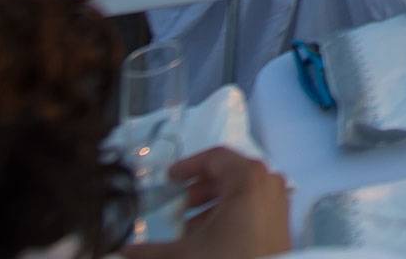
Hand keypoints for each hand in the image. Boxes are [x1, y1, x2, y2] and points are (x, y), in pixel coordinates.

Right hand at [144, 147, 289, 258]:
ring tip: (193, 227)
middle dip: (201, 188)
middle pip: (229, 172)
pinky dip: (232, 213)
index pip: (215, 156)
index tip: (170, 179)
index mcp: (248, 177)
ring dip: (214, 203)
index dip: (188, 166)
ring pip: (242, 190)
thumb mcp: (184, 254)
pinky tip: (213, 237)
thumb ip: (148, 251)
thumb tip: (123, 251)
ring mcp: (279, 201)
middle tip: (182, 204)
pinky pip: (254, 205)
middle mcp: (269, 182)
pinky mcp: (282, 221)